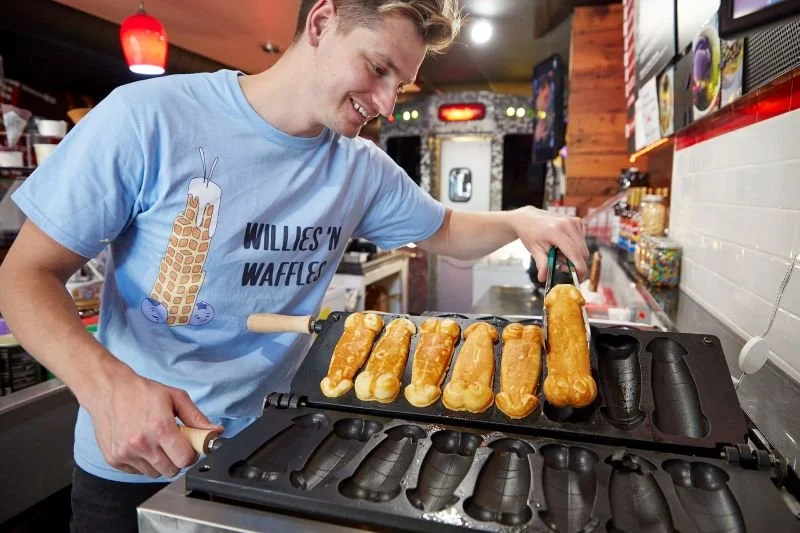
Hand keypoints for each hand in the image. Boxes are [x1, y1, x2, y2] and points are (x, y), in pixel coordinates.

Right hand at [87, 367, 222, 477]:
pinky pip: (138, 472)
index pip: (185, 459)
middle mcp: (142, 444)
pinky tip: (141, 445)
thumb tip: (215, 432)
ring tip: (155, 442)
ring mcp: (126, 454)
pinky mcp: (114, 460)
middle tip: (173, 443)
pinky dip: (143, 463)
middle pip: (172, 470)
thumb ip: (197, 418)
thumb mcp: (175, 397)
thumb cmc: (143, 392)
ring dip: (160, 462)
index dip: (191, 454)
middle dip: (177, 459)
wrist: (108, 390)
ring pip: (155, 473)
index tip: (189, 446)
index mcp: (160, 428)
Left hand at [511, 206, 589, 281]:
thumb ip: (542, 264)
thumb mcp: (534, 250)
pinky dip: (574, 247)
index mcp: (556, 231)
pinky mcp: (577, 221)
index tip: (579, 278)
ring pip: (583, 247)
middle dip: (575, 263)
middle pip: (582, 252)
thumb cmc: (530, 233)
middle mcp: (567, 224)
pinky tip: (563, 245)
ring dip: (574, 255)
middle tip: (561, 267)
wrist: (528, 218)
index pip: (574, 253)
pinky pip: (582, 240)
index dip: (579, 268)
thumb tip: (543, 278)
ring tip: (559, 254)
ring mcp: (573, 221)